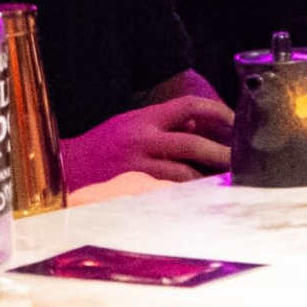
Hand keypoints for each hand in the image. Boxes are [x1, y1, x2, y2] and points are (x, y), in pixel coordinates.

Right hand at [62, 90, 235, 186]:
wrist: (64, 168)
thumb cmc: (100, 147)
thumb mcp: (130, 125)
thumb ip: (162, 125)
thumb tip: (200, 128)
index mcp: (144, 118)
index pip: (189, 106)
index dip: (217, 111)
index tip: (235, 120)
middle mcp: (143, 139)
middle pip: (193, 143)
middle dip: (222, 153)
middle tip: (241, 161)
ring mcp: (138, 165)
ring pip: (184, 173)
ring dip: (209, 179)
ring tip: (228, 184)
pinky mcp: (133, 189)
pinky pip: (167, 193)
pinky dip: (187, 197)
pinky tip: (200, 200)